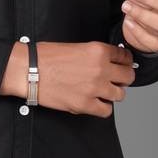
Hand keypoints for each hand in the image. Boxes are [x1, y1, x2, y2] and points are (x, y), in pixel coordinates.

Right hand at [1, 40, 136, 118]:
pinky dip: (102, 107)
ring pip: (120, 94)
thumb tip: (109, 61)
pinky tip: (95, 101)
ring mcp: (94, 88)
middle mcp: (100, 69)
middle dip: (123, 77)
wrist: (29, 70)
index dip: (125, 61)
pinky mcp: (85, 105)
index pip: (125, 57)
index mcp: (98, 51)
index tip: (123, 64)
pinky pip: (106, 111)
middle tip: (115, 79)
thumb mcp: (77, 46)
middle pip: (128, 76)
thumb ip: (95, 54)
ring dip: (113, 93)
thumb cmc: (46, 57)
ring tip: (103, 91)